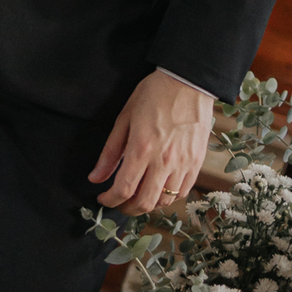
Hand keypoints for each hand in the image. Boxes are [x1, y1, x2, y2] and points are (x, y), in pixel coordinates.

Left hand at [89, 69, 213, 214]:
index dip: (110, 200)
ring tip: (138, 195)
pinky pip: (182, 193)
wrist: (188, 83)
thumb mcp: (124, 117)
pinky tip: (158, 189)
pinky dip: (168, 197)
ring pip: (164, 201)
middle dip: (127, 209)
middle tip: (119, 203)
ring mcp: (183, 165)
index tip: (103, 199)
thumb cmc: (153, 94)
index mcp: (142, 148)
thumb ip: (110, 151)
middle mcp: (164, 161)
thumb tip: (95, 177)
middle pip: (144, 203)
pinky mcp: (197, 164)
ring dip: (148, 205)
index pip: (124, 189)